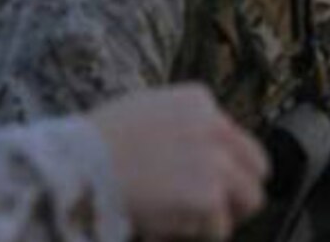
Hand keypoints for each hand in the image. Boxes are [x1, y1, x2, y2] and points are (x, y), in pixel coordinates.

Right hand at [88, 84, 268, 240]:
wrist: (73, 166)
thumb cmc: (90, 146)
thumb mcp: (142, 111)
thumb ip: (180, 124)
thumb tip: (194, 154)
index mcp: (199, 100)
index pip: (235, 136)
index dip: (219, 164)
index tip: (193, 181)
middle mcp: (216, 126)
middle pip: (256, 165)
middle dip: (237, 190)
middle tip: (209, 209)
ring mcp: (216, 160)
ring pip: (250, 198)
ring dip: (222, 215)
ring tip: (186, 220)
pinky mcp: (209, 194)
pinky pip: (220, 227)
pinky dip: (197, 234)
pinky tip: (164, 226)